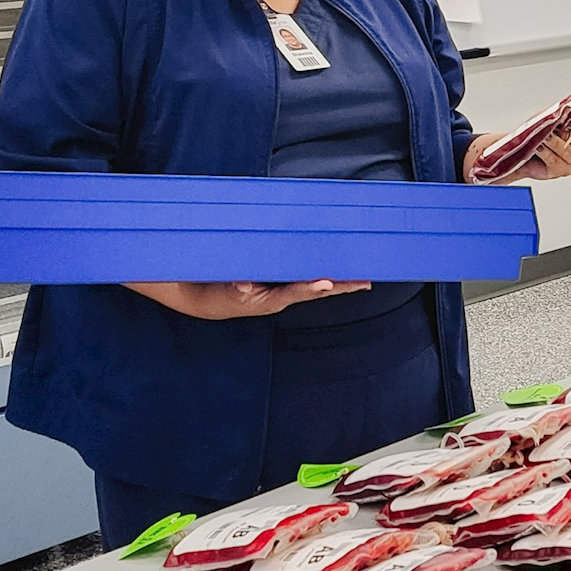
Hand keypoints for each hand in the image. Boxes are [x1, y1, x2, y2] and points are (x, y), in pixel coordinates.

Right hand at [125, 279, 370, 319]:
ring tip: (361, 278)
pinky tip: (336, 270)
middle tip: (365, 283)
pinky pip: (304, 277)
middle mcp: (279, 297)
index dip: (309, 288)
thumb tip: (245, 285)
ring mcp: (281, 291)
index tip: (326, 284)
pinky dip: (321, 273)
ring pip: (314, 284)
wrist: (205, 300)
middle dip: (339, 286)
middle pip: (314, 291)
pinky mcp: (279, 284)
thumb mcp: (222, 290)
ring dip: (337, 281)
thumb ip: (235, 286)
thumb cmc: (215, 294)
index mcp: (267, 300)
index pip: (292, 292)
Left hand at [515, 112, 570, 179]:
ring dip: (554, 142)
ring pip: (569, 152)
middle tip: (557, 128)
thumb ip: (567, 109)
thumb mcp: (553, 113)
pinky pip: (556, 161)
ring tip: (544, 136)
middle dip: (569, 134)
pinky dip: (546, 152)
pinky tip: (539, 146)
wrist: (522, 146)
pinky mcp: (560, 171)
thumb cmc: (540, 129)